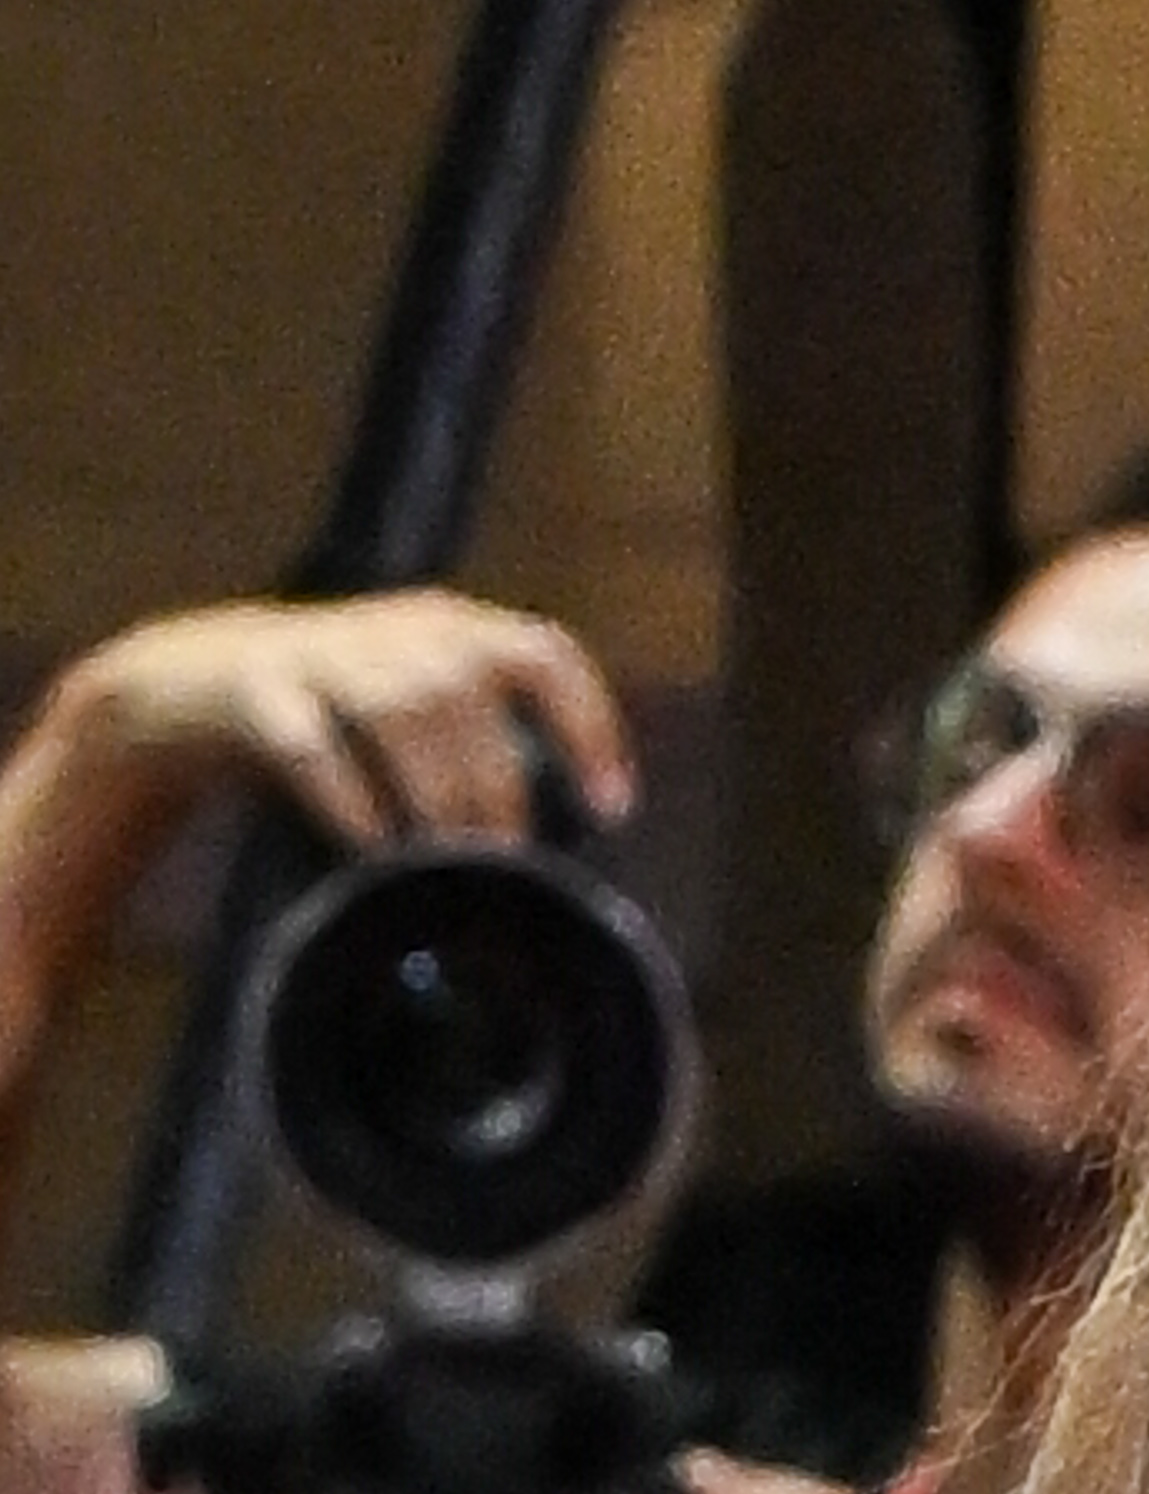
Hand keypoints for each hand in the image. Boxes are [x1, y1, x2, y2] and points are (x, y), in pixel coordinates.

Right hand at [32, 588, 632, 856]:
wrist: (191, 687)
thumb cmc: (334, 722)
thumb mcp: (418, 718)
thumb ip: (483, 755)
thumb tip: (560, 854)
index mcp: (450, 630)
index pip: (544, 655)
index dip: (589, 726)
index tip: (611, 807)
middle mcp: (394, 630)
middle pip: (468, 693)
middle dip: (494, 787)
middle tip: (500, 863)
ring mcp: (319, 654)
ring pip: (397, 710)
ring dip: (431, 794)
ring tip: (441, 859)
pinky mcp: (255, 693)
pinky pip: (308, 742)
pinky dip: (346, 796)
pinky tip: (369, 844)